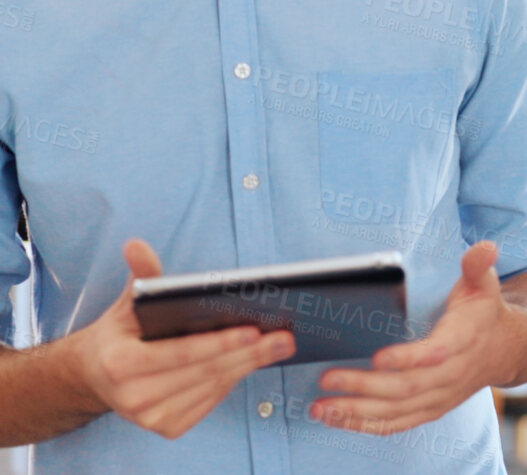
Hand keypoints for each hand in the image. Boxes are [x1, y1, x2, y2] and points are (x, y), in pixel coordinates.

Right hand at [64, 239, 296, 438]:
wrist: (95, 376)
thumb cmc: (120, 334)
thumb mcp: (127, 304)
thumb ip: (140, 276)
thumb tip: (136, 245)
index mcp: (120, 363)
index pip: (180, 353)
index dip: (220, 343)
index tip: (254, 330)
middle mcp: (132, 397)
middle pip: (204, 372)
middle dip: (250, 354)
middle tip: (285, 337)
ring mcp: (149, 417)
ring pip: (212, 389)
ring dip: (248, 367)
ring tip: (279, 346)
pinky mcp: (166, 428)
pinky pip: (210, 402)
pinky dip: (233, 381)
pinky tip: (251, 362)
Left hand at [312, 241, 516, 435]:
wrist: (504, 349)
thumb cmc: (483, 313)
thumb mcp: (484, 284)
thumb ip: (477, 265)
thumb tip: (484, 248)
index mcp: (463, 340)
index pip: (436, 354)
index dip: (407, 358)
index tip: (376, 356)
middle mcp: (452, 374)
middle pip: (407, 387)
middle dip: (364, 385)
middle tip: (327, 377)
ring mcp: (440, 396)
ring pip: (397, 411)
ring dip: (357, 411)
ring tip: (321, 406)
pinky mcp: (429, 409)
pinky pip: (397, 423)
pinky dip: (366, 425)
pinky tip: (337, 419)